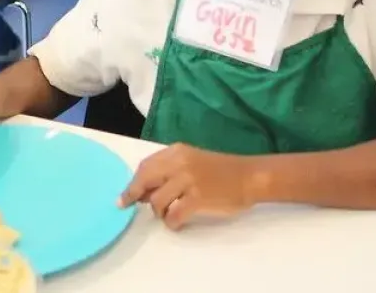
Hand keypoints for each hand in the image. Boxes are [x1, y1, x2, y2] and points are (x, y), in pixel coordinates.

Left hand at [118, 144, 262, 229]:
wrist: (250, 176)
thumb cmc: (222, 171)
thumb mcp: (192, 161)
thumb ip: (170, 171)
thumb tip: (146, 191)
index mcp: (177, 152)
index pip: (145, 166)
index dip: (133, 182)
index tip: (124, 196)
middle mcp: (180, 163)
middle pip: (145, 179)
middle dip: (133, 195)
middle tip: (128, 206)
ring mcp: (189, 180)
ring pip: (157, 200)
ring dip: (158, 212)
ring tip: (167, 215)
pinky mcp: (198, 198)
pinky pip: (174, 214)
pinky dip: (171, 222)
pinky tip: (176, 223)